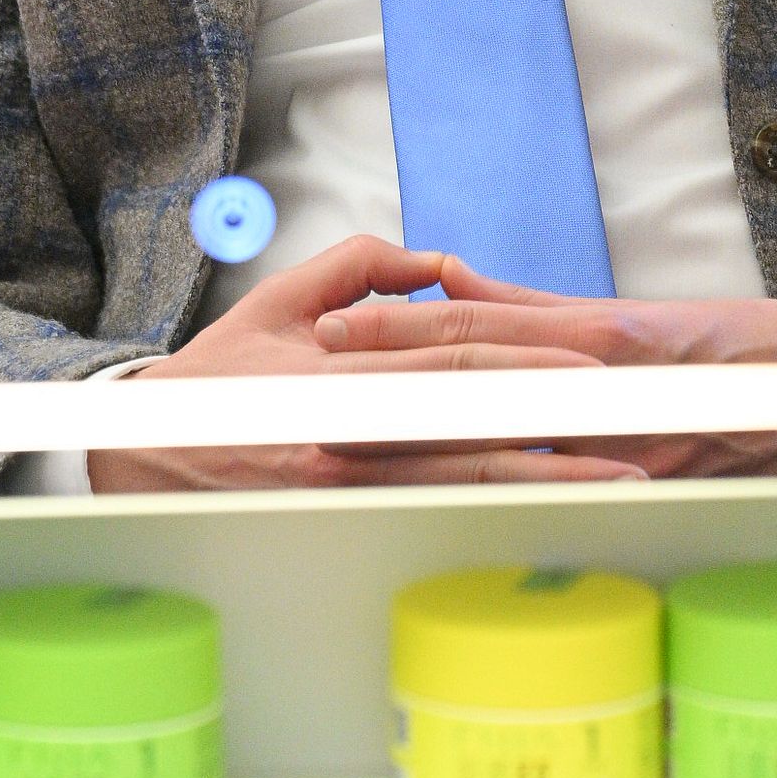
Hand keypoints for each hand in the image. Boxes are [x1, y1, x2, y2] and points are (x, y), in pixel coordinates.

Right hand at [87, 234, 655, 493]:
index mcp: (338, 372)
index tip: (587, 369)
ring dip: (545, 479)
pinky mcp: (346, 516)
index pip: (449, 364)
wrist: (144, 455)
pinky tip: (546, 508)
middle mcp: (349, 433)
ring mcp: (351, 484)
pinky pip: (433, 509)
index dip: (524, 366)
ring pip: (464, 479)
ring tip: (616, 478)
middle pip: (473, 427)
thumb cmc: (219, 375)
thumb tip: (440, 262)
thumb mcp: (279, 298)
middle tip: (632, 427)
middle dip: (558, 427)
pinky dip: (493, 506)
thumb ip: (362, 266)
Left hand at [313, 268, 776, 480]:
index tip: (330, 332)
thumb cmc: (738, 350)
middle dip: (389, 382)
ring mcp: (623, 412)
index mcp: (591, 333)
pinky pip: (571, 459)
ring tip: (351, 429)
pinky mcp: (656, 450)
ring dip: (427, 424)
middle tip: (310, 388)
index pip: (476, 327)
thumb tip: (456, 286)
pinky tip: (459, 472)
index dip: (399, 330)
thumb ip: (541, 312)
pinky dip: (514, 464)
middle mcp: (600, 367)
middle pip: (475, 372)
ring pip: (509, 412)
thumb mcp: (635, 321)